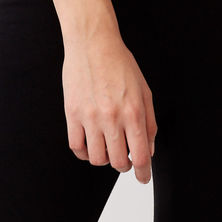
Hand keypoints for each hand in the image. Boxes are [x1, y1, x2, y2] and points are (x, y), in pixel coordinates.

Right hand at [62, 31, 156, 183]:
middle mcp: (112, 117)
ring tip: (107, 146)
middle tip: (125, 158)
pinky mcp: (72, 113)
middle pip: (118, 162)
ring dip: (104, 158)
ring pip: (97, 158)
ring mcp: (90, 116)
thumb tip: (148, 150)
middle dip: (125, 165)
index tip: (143, 178)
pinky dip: (84, 152)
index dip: (144, 173)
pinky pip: (76, 147)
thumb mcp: (144, 90)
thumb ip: (150, 122)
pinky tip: (90, 143)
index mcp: (133, 112)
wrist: (92, 42)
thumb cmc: (119, 63)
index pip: (141, 156)